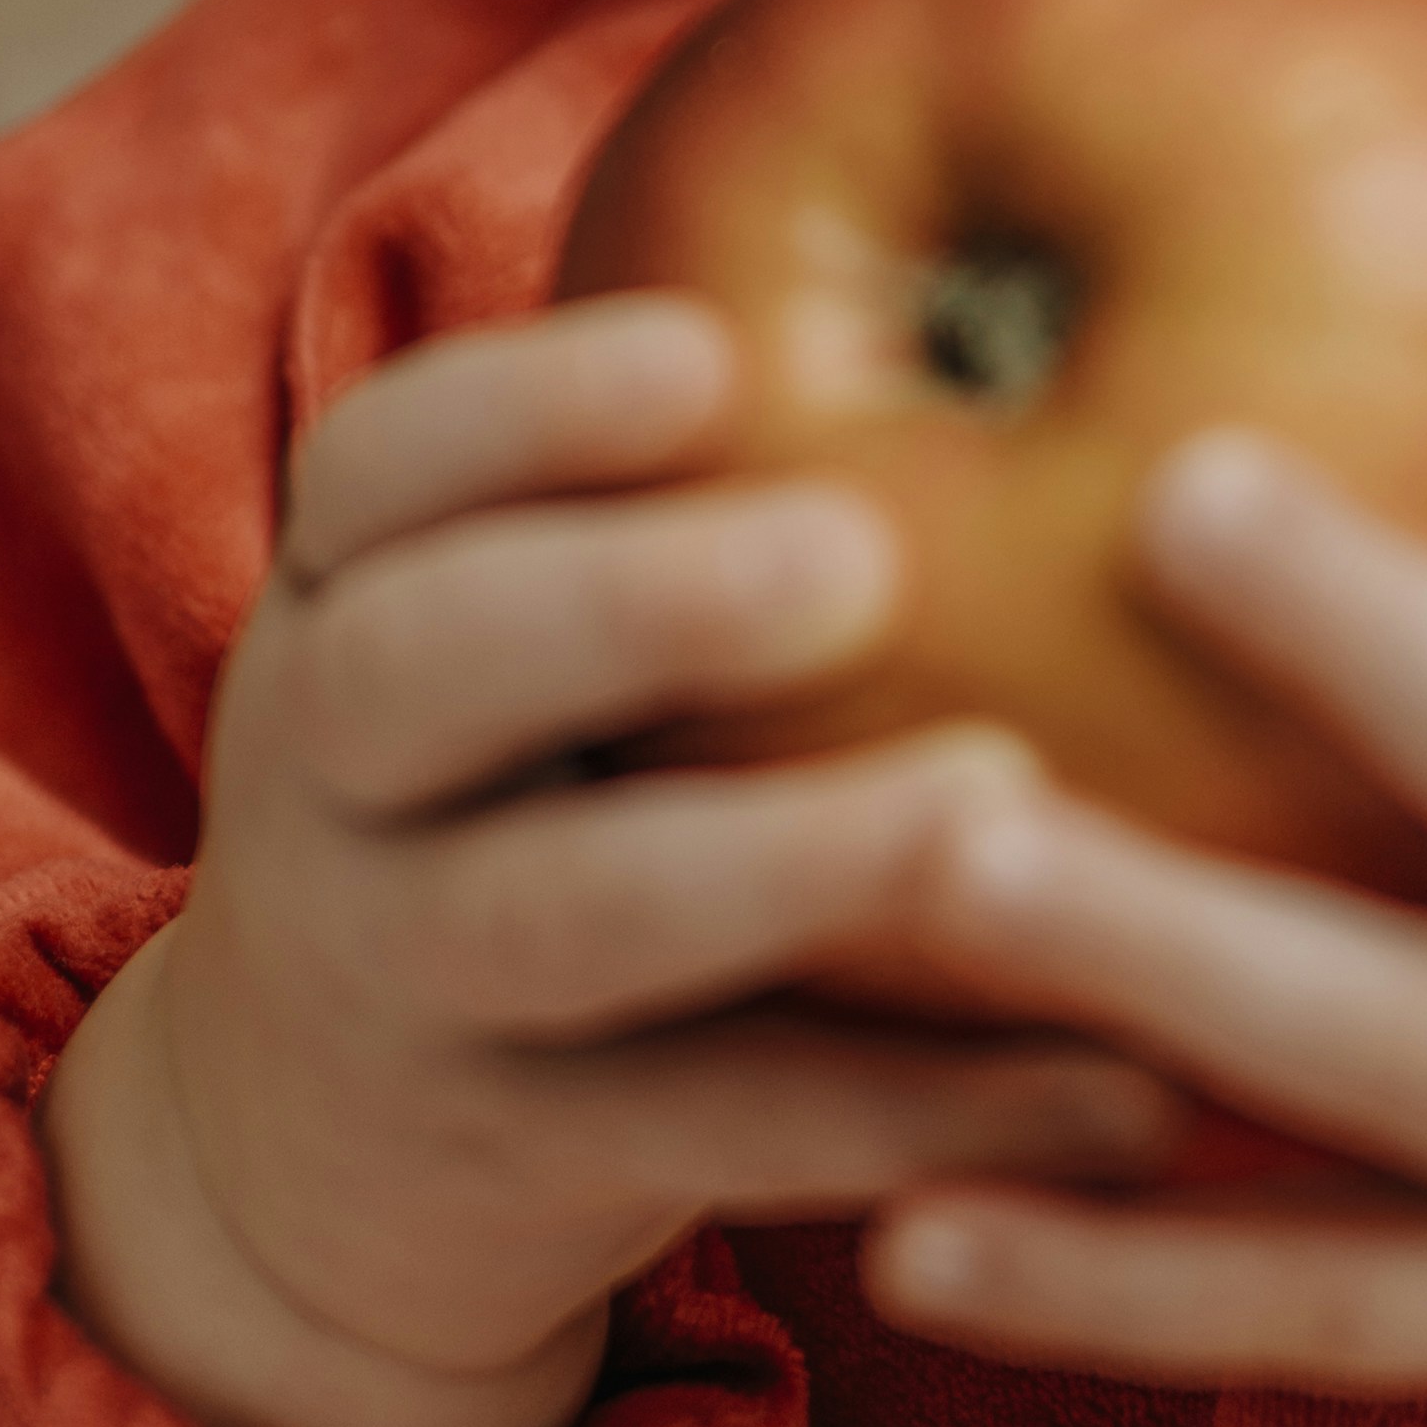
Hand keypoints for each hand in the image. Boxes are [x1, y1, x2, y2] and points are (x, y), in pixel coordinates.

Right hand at [50, 288, 1168, 1426]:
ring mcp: (404, 983)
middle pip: (421, 672)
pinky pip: (714, 1130)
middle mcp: (333, 783)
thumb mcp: (508, 638)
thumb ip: (686, 492)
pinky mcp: (514, 1167)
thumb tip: (1064, 259)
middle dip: (628, 602)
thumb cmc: (515, 798)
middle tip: (857, 556)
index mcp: (349, 600)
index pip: (382, 469)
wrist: (301, 1166)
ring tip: (1002, 800)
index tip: (715, 349)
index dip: (530, 406)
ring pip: (558, 915)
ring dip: (782, 861)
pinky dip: (918, 1111)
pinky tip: (1124, 1090)